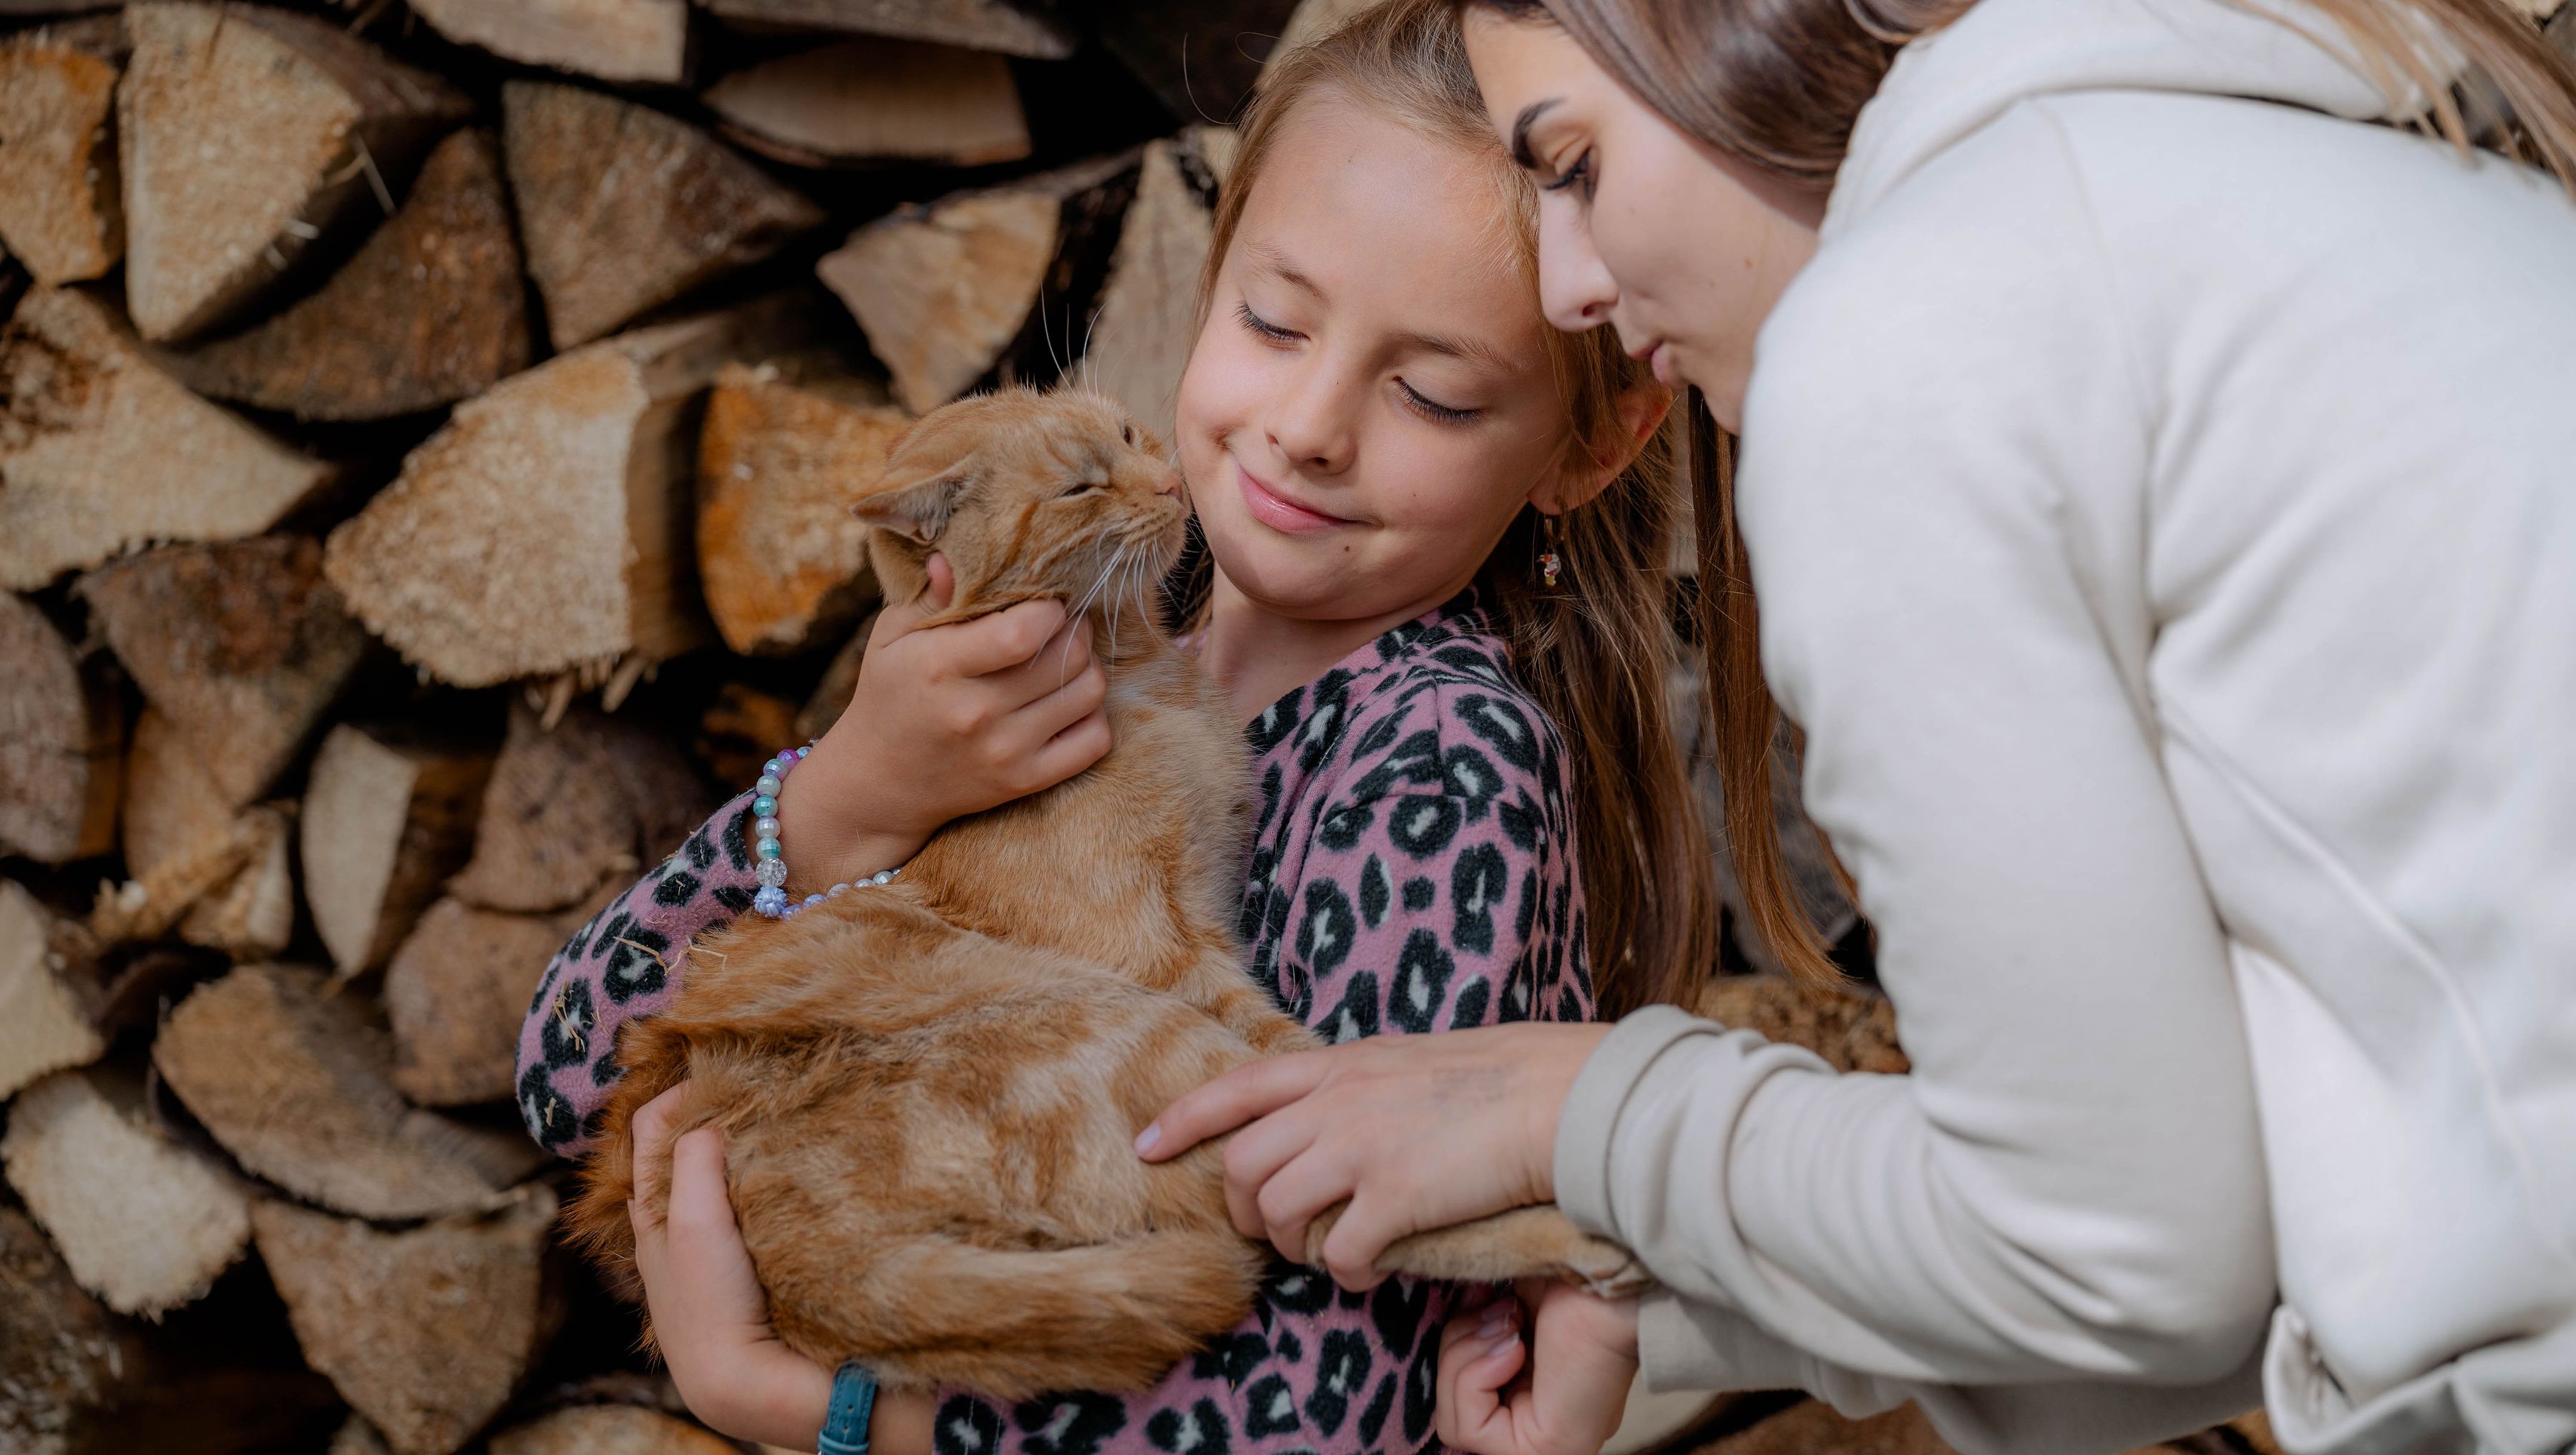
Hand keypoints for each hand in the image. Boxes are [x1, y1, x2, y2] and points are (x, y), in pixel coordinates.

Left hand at [628, 1085, 934, 1453]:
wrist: (744, 1382)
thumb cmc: (711, 1302)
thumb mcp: (693, 1219)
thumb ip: (695, 1159)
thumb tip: (709, 1113)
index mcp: (649, 1212)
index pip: (648, 1128)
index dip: (678, 1091)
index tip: (724, 1072)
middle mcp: (671, 1229)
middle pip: (677, 1150)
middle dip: (704, 1114)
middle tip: (748, 1087)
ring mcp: (707, 1252)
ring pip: (710, 1179)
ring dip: (731, 1148)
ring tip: (769, 1124)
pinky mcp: (742, 1270)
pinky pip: (742, 1209)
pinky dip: (754, 1183)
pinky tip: (784, 1177)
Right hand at [777, 552, 1109, 892]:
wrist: (879, 783)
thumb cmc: (890, 695)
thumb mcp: (892, 638)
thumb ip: (931, 597)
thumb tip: (954, 557)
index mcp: (939, 667)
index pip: (1024, 631)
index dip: (1049, 609)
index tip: (1043, 604)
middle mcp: (976, 712)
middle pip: (1067, 656)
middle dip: (1074, 630)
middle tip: (1060, 626)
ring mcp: (1004, 752)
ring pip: (1088, 693)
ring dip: (1087, 668)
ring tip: (1063, 660)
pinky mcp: (1024, 781)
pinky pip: (1093, 741)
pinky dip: (1092, 715)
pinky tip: (1067, 702)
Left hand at [1134, 1022, 1611, 1288]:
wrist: (1557, 1095)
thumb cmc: (1497, 1078)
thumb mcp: (1406, 1060)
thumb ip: (1357, 1085)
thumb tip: (1329, 1120)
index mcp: (1339, 1065)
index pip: (1236, 1088)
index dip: (1183, 1120)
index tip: (1148, 1148)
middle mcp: (1336, 1103)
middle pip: (1244, 1166)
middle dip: (1248, 1211)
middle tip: (1281, 1231)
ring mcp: (1361, 1149)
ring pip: (1277, 1213)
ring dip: (1295, 1246)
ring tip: (1330, 1251)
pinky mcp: (1395, 1198)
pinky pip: (1336, 1254)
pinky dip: (1344, 1273)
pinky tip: (1373, 1270)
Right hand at [1438, 1280, 1640, 1454]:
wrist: (1614, 1280)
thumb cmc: (1571, 1279)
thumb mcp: (1504, 1300)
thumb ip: (1473, 1318)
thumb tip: (1444, 1311)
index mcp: (1537, 1391)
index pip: (1460, 1393)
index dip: (1458, 1344)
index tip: (1479, 1297)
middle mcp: (1540, 1424)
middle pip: (1450, 1407)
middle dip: (1459, 1347)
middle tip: (1502, 1311)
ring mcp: (1542, 1445)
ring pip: (1453, 1423)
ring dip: (1466, 1359)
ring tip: (1510, 1327)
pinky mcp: (1544, 1451)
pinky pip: (1470, 1429)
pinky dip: (1477, 1377)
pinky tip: (1516, 1348)